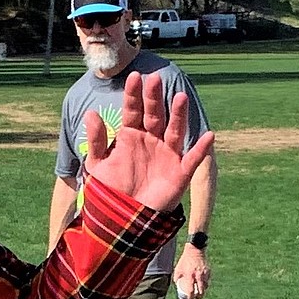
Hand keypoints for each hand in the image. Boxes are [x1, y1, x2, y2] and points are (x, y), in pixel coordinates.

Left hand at [84, 72, 214, 214]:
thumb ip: (96, 141)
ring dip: (178, 115)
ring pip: (174, 130)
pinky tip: (209, 136)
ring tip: (180, 98)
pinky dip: (200, 149)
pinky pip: (192, 159)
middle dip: (154, 98)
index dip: (134, 94)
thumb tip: (90, 113)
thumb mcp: (97, 166)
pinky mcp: (179, 173)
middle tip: (154, 79)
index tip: (134, 76)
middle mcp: (151, 140)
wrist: (123, 221)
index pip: (133, 110)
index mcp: (131, 136)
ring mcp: (167, 155)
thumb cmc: (110, 192)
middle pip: (154, 115)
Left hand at [172, 242, 210, 298]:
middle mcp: (198, 276)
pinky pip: (208, 280)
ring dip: (203, 290)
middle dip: (199, 296)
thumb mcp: (178, 269)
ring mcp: (204, 273)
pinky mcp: (208, 271)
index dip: (190, 297)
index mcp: (190, 276)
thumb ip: (177, 278)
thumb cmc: (185, 260)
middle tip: (196, 297)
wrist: (195, 250)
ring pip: (206, 286)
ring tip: (199, 291)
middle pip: (201, 291)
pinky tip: (202, 283)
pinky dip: (205, 283)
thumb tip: (177, 286)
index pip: (191, 291)